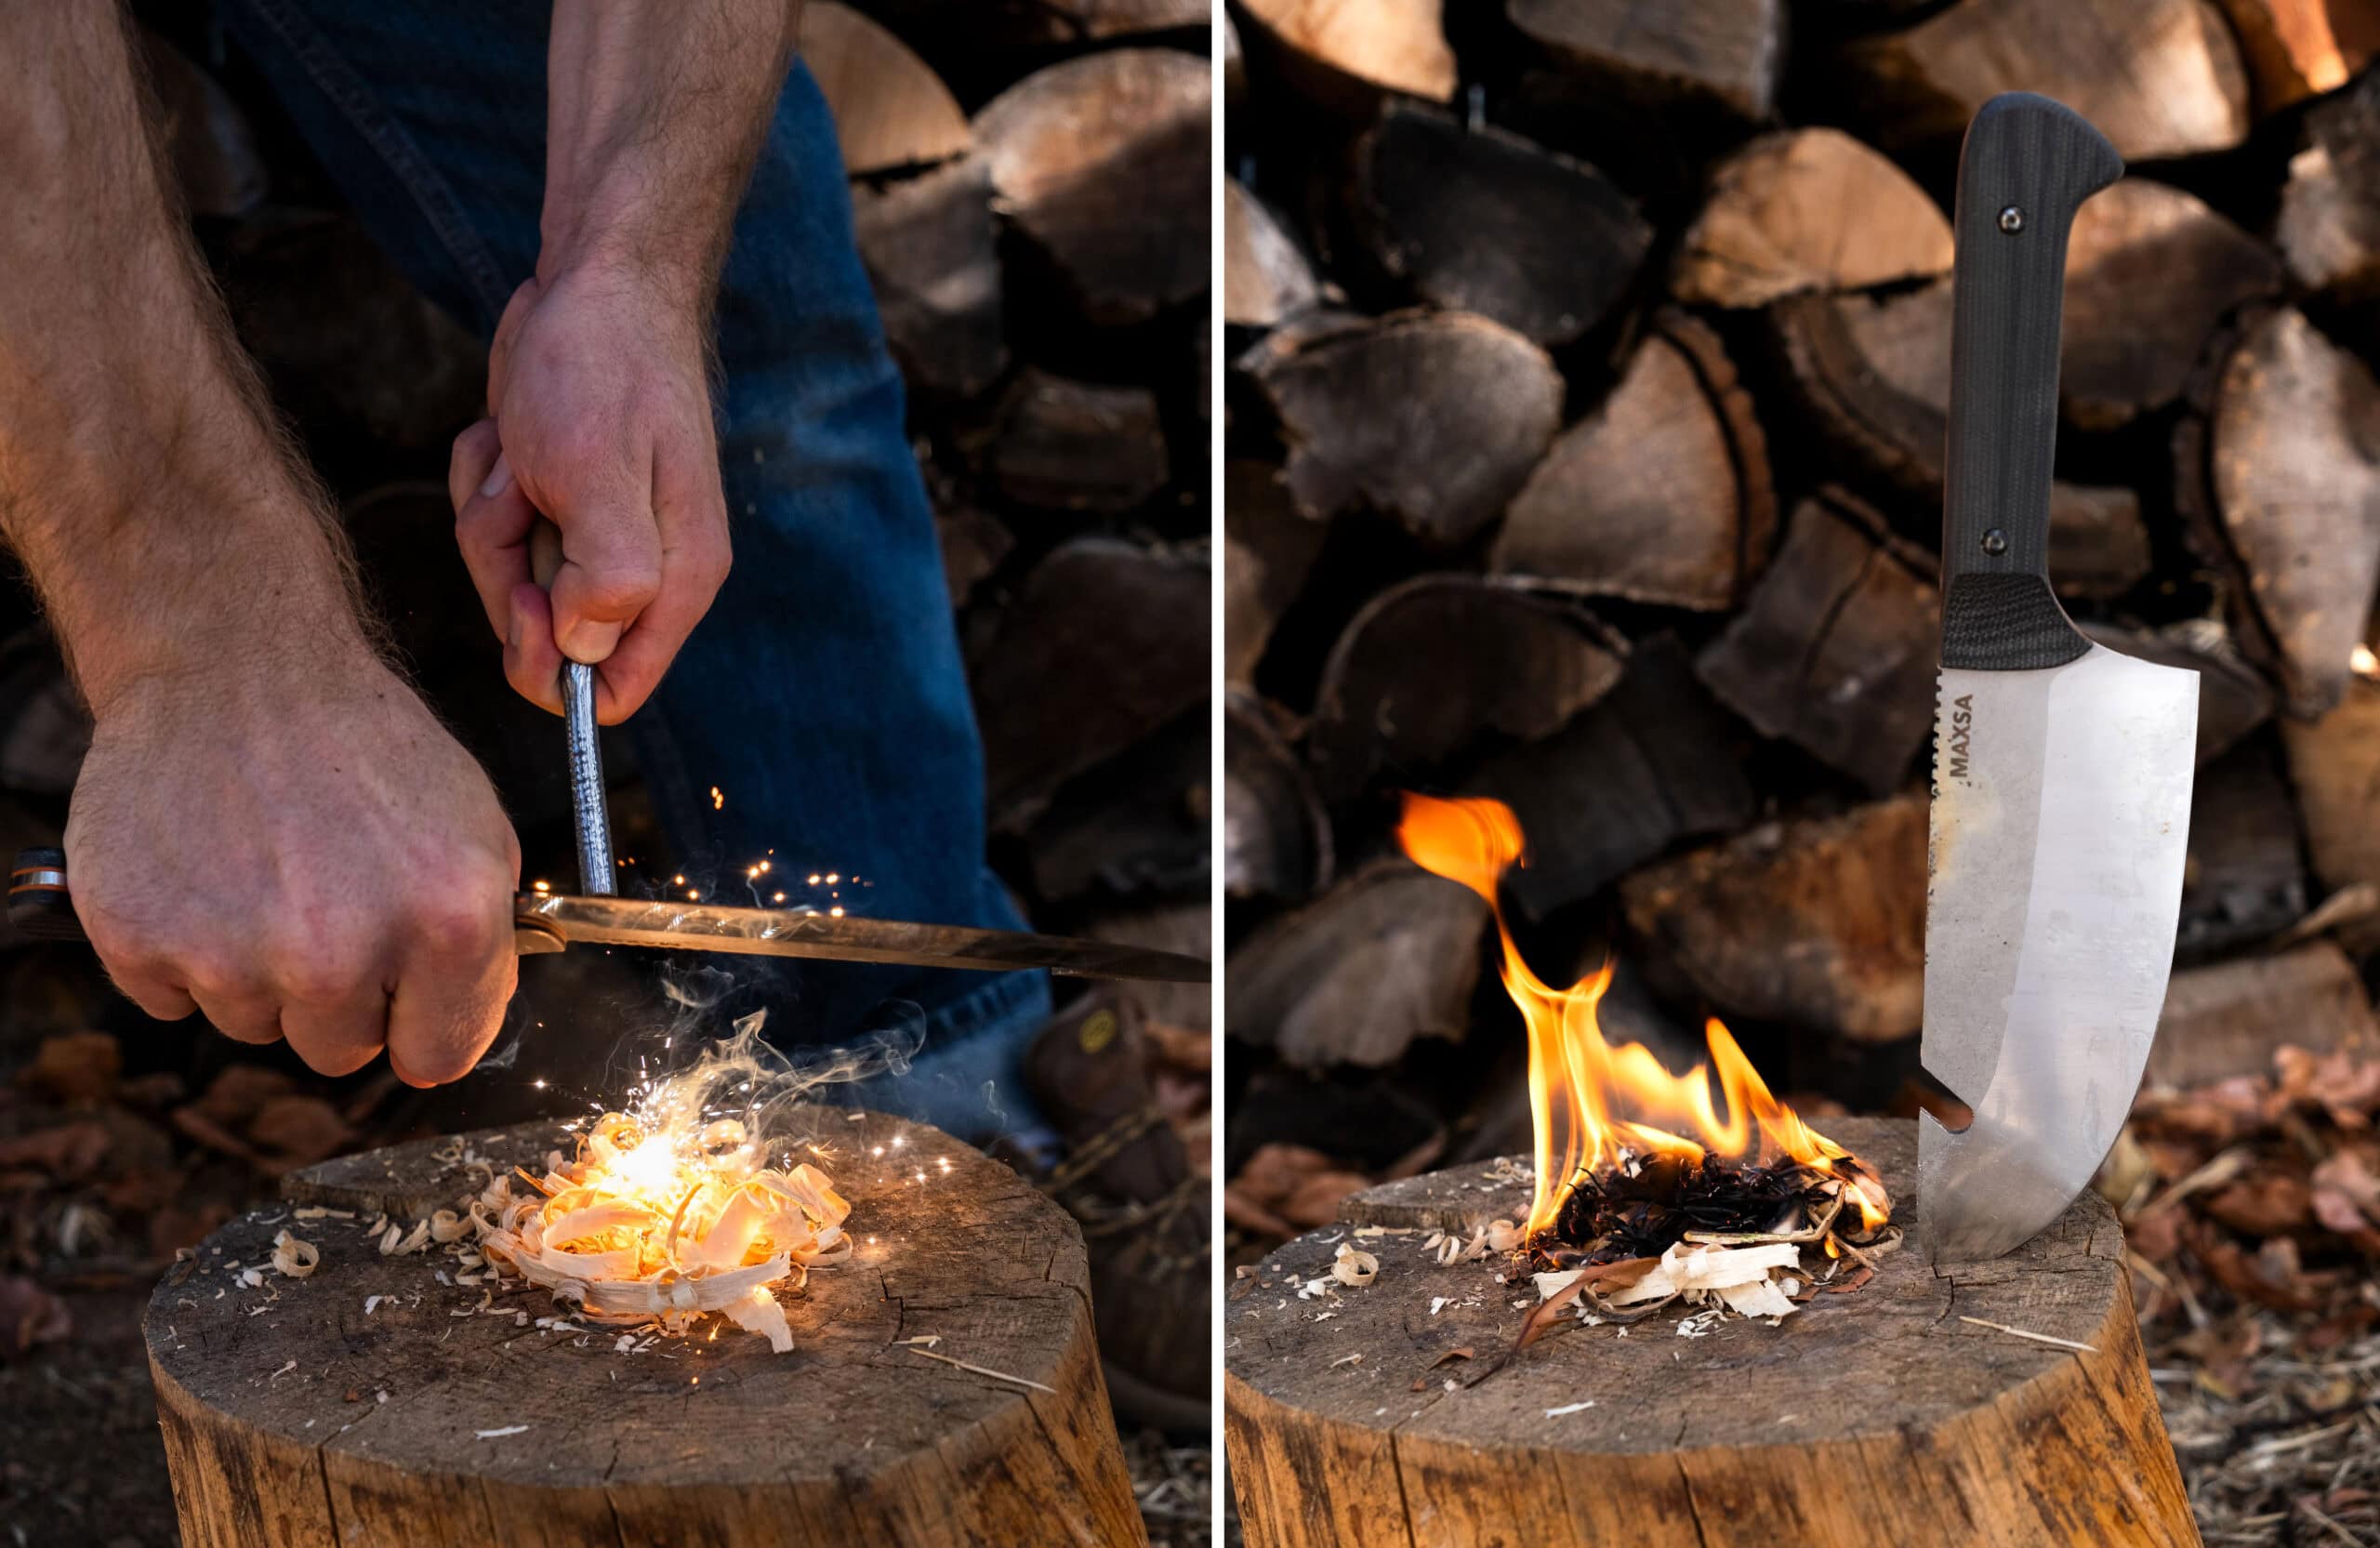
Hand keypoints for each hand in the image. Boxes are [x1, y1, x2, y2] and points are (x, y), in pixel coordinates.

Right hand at [64, 648, 521, 1084]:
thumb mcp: (474, 830)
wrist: (238, 667)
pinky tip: (205, 872)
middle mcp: (339, 953)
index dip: (421, 1024)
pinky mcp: (138, 938)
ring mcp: (231, 954)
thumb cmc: (363, 745)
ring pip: (253, 1025)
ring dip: (258, 970)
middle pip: (340, 1052)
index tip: (404, 999)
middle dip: (340, 995)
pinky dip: (182, 949)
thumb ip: (481, 942)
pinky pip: (170, 998)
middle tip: (326, 902)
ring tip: (265, 870)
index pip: (440, 1057)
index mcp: (447, 922)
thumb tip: (458, 1029)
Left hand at [450, 265, 730, 722]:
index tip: (525, 597)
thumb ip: (605, 578)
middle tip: (522, 494)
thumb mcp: (596, 473)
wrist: (598, 280)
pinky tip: (509, 436)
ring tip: (520, 451)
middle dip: (508, 569)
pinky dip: (484, 481)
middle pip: (546, 639)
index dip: (555, 667)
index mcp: (674, 579)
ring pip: (509, 582)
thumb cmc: (604, 367)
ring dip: (492, 514)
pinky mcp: (561, 504)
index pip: (616, 690)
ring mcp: (599, 538)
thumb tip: (583, 650)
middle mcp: (643, 570)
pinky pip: (495, 531)